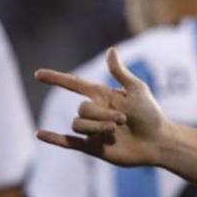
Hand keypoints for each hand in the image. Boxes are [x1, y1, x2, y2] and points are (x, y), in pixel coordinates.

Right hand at [35, 47, 166, 166]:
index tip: (38, 74)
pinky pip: (68, 142)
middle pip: (82, 109)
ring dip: (96, 127)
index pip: (74, 84)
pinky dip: (53, 138)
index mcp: (103, 96)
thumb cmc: (151, 115)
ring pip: (78, 125)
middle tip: (123, 119)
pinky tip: (39, 133)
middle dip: (101, 114)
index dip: (56, 79)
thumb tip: (110, 49)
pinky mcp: (93, 146)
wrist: (158, 142)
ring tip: (116, 130)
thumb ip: (120, 72)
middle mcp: (95, 112)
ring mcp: (93, 130)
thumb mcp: (137, 89)